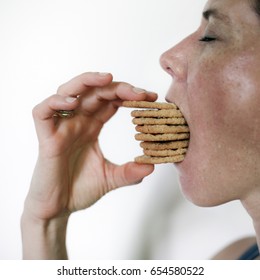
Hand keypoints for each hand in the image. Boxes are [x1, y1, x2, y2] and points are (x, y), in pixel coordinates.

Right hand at [24, 72, 156, 220]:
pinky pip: (43, 112)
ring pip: (67, 92)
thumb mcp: (110, 179)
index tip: (150, 98)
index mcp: (92, 127)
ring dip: (86, 82)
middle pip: (93, 92)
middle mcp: (77, 122)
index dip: (128, 95)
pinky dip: (56, 103)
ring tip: (106, 78)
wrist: (57, 209)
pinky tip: (74, 103)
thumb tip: (152, 166)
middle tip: (138, 93)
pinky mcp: (45, 138)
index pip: (110, 102)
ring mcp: (60, 128)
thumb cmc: (80, 190)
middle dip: (116, 87)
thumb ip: (129, 172)